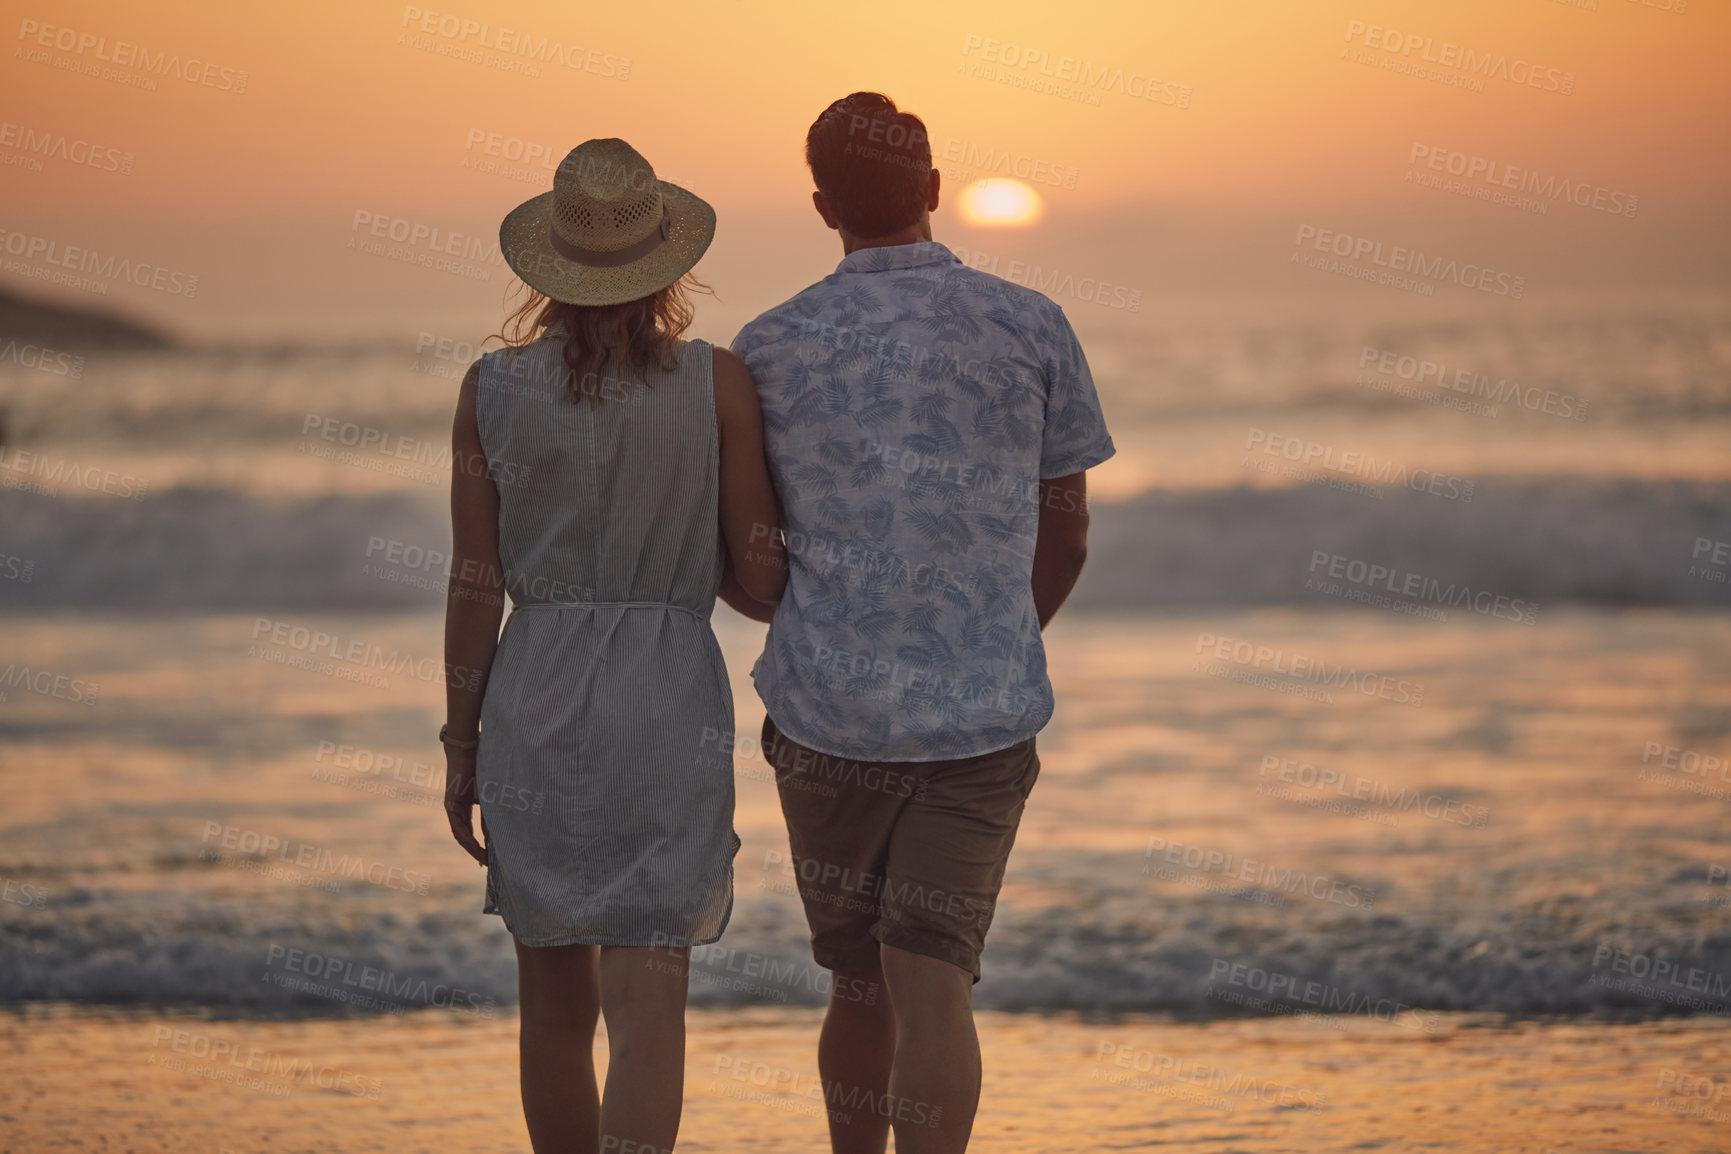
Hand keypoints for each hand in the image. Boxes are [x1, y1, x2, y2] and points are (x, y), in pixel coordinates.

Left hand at [443, 744, 488, 865]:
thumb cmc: (479, 767)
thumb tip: (499, 828)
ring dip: (472, 850)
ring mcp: (452, 808)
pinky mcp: (451, 805)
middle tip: (488, 865)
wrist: (467, 750)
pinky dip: (468, 840)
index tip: (489, 858)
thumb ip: (490, 809)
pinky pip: (459, 828)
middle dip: (476, 853)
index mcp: (463, 808)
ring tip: (484, 861)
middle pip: (465, 838)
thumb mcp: (488, 794)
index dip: (479, 846)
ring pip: (461, 836)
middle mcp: (455, 810)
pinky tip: (476, 848)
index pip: (470, 832)